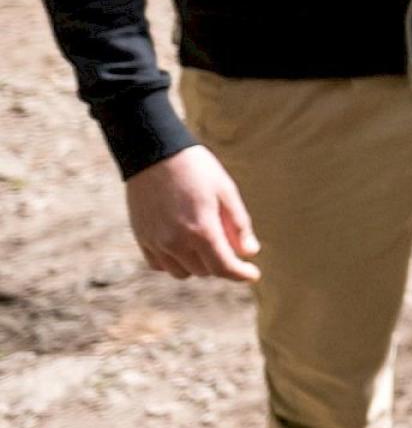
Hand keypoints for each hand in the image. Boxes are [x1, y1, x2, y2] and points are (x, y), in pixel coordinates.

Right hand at [124, 146, 259, 281]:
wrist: (155, 154)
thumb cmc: (197, 170)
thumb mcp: (227, 192)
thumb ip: (239, 225)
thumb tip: (249, 252)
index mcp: (200, 231)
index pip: (223, 268)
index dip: (241, 274)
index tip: (253, 274)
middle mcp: (175, 242)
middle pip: (204, 271)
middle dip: (221, 263)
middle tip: (230, 244)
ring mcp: (155, 242)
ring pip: (182, 272)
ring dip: (198, 265)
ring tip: (206, 243)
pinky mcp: (141, 238)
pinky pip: (160, 265)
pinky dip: (175, 262)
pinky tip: (184, 246)